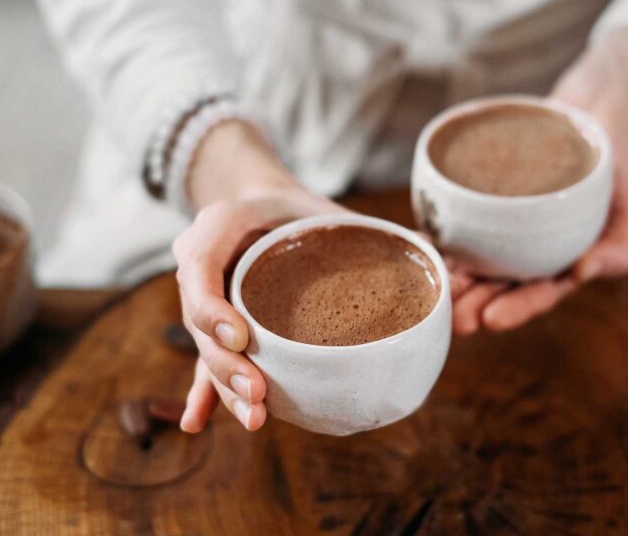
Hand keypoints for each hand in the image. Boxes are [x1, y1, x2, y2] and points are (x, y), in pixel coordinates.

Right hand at [176, 119, 347, 431]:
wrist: (263, 205)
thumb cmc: (297, 207)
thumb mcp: (319, 204)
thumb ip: (356, 228)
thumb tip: (429, 260)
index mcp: (220, 226)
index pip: (200, 267)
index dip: (213, 308)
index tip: (241, 338)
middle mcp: (203, 267)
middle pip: (200, 323)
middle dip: (227, 364)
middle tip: (257, 392)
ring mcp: (207, 301)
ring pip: (207, 350)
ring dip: (226, 389)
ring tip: (254, 417)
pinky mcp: (217, 329)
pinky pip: (208, 362)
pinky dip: (205, 394)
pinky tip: (198, 424)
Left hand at [452, 28, 627, 334]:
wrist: (598, 115)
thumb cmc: (622, 170)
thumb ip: (619, 248)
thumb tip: (583, 273)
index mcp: (563, 265)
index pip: (538, 294)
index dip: (516, 309)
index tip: (491, 320)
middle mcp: (528, 253)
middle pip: (497, 285)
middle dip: (473, 303)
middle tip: (453, 319)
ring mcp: (504, 227)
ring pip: (472, 258)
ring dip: (451, 276)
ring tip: (431, 289)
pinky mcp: (484, 199)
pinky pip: (459, 220)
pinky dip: (439, 233)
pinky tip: (421, 240)